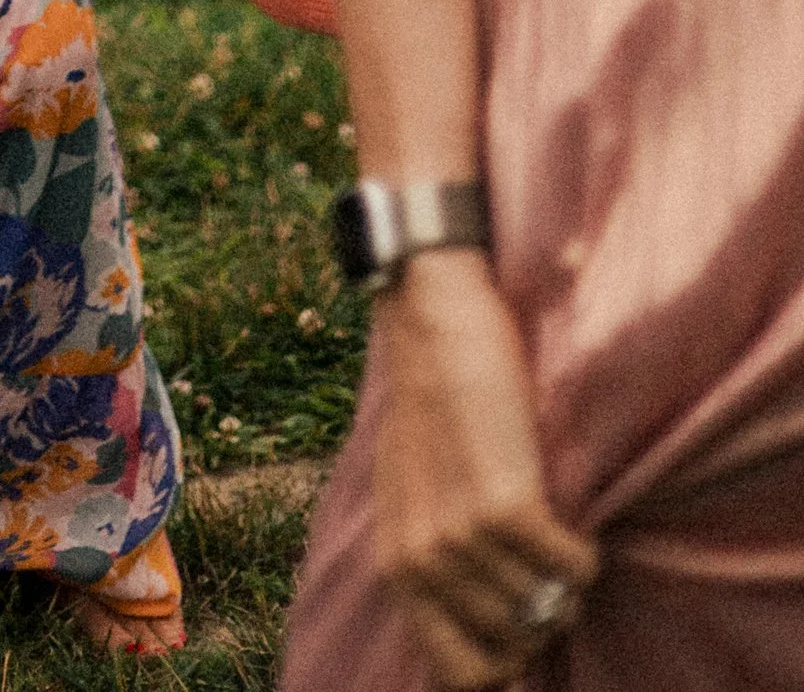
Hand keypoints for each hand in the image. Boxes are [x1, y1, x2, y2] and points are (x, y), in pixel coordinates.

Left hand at [372, 251, 597, 682]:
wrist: (433, 323)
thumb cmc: (431, 407)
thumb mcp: (414, 497)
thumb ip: (435, 566)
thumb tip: (492, 645)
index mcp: (397, 564)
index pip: (462, 673)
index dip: (507, 666)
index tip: (530, 636)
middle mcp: (423, 560)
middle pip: (515, 644)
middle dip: (543, 617)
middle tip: (547, 571)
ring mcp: (462, 536)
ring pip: (546, 606)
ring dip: (564, 580)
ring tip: (556, 534)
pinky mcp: (506, 507)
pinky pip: (570, 568)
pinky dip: (582, 554)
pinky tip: (569, 521)